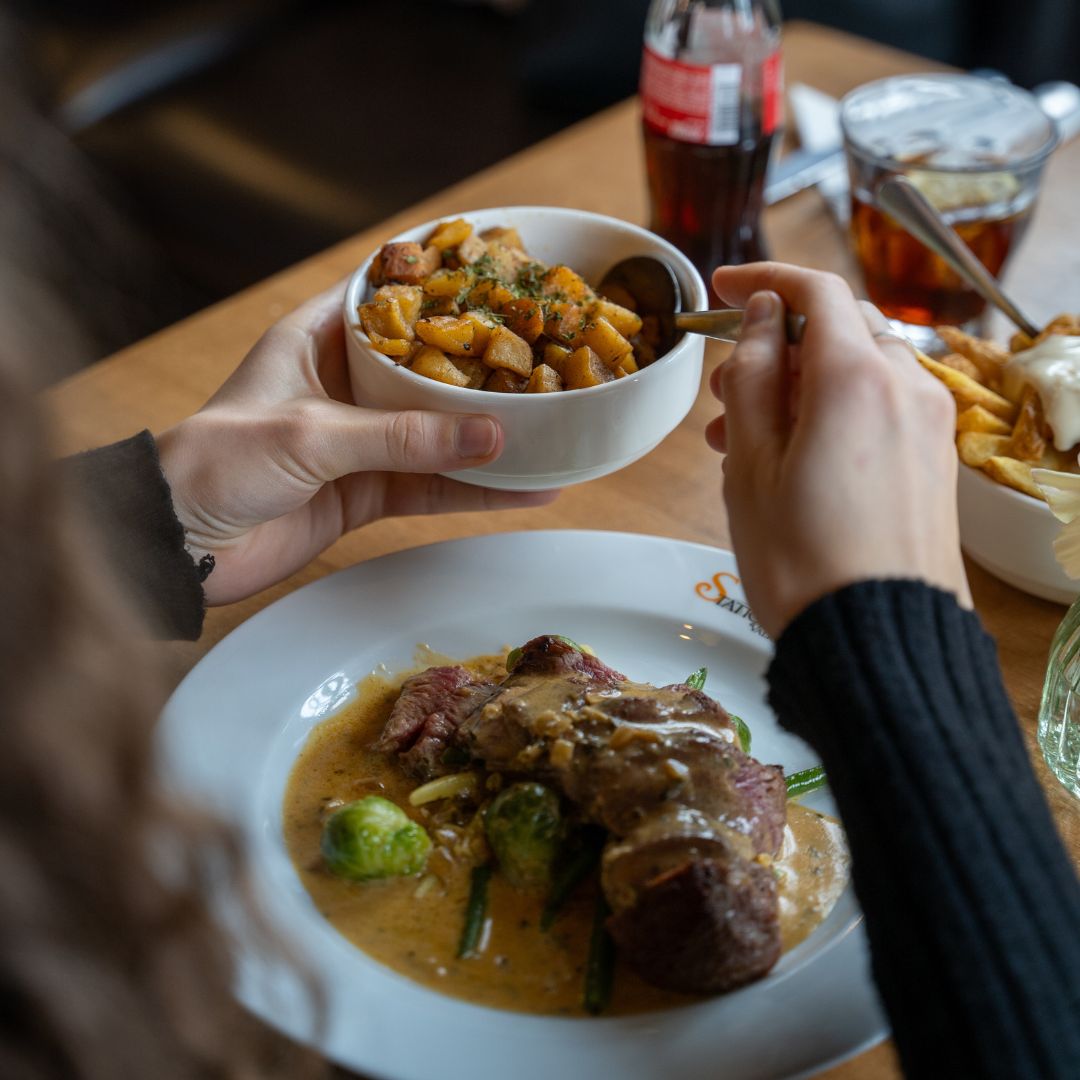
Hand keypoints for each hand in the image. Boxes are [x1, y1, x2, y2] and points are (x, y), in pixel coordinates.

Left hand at [157, 281, 555, 604]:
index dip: (435, 287)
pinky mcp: (364, 494)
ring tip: (552, 431)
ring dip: (488, 438)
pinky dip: (475, 491)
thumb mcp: (313, 434)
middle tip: (541, 361)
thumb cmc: (218, 462)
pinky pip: (431, 487)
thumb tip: (491, 437)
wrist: (177, 547)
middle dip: (479, 369)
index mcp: (313, 342)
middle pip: (424, 369)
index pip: (383, 299)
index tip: (494, 280)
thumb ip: (402, 436)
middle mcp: (340, 387)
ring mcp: (357, 444)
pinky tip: (525, 490)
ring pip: (437, 434)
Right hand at [706, 264, 970, 638]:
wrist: (878, 640)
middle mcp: (906, 386)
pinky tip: (791, 459)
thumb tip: (764, 317)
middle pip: (839, 330)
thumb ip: (755, 375)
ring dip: (801, 385)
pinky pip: (879, 409)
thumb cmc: (802, 560)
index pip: (814, 291)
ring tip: (742, 439)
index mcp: (855, 377)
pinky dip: (833, 413)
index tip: (724, 290)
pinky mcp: (935, 459)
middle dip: (778, 346)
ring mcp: (928, 423)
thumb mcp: (751, 464)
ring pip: (858, 371)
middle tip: (725, 389)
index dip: (763, 280)